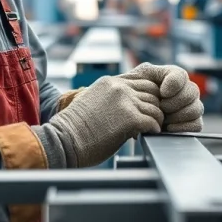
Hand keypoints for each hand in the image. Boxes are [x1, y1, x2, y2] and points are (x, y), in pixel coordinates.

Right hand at [47, 74, 162, 167]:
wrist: (64, 140)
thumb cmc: (76, 128)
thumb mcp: (93, 101)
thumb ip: (112, 98)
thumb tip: (129, 108)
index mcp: (110, 82)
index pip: (142, 80)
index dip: (149, 95)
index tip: (148, 107)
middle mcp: (119, 88)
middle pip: (153, 92)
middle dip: (155, 106)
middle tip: (153, 119)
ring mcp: (125, 102)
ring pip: (155, 107)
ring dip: (156, 119)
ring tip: (151, 128)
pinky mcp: (130, 119)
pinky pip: (153, 121)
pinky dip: (154, 129)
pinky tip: (149, 134)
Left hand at [121, 63, 203, 132]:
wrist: (130, 112)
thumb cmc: (133, 93)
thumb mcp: (136, 79)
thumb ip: (146, 76)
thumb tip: (164, 91)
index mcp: (172, 75)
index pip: (181, 75)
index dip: (173, 84)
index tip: (162, 93)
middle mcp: (185, 89)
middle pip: (192, 92)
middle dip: (175, 102)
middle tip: (161, 108)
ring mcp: (190, 106)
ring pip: (196, 109)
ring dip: (179, 115)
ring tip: (163, 119)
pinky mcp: (191, 122)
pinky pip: (197, 125)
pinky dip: (183, 127)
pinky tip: (169, 127)